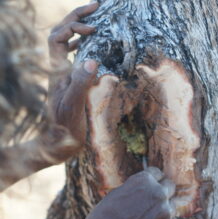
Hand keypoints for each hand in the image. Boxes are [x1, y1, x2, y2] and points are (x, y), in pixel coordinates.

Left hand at [48, 2, 98, 146]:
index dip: (73, 25)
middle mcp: (58, 70)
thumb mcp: (74, 106)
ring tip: (96, 23)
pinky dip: (83, 47)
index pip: (57, 36)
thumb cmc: (66, 127)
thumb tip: (92, 60)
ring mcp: (64, 76)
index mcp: (57, 71)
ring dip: (78, 30)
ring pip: (66, 44)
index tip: (93, 26)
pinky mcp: (71, 84)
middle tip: (97, 7)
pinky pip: (74, 58)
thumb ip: (81, 83)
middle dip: (76, 18)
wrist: (60, 143)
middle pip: (60, 34)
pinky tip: (93, 50)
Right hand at [82, 168, 178, 218]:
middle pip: (170, 187)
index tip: (150, 188)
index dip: (152, 181)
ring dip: (163, 212)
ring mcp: (166, 211)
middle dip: (162, 193)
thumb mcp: (116, 194)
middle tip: (151, 205)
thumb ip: (135, 188)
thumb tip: (145, 189)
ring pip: (172, 207)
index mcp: (143, 180)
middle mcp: (158, 192)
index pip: (157, 173)